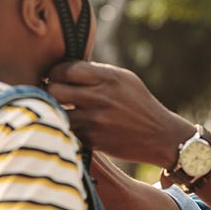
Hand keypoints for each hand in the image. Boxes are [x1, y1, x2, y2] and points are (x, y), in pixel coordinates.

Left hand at [47, 61, 193, 167]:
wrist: (160, 136)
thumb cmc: (139, 105)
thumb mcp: (124, 80)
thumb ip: (97, 73)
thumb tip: (65, 68)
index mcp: (108, 77)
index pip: (66, 69)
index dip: (56, 72)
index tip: (57, 78)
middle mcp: (101, 97)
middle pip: (54, 90)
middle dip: (50, 91)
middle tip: (55, 95)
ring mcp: (96, 121)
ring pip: (57, 113)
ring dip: (56, 112)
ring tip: (61, 111)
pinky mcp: (94, 141)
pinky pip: (68, 131)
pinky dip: (67, 129)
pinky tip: (74, 126)